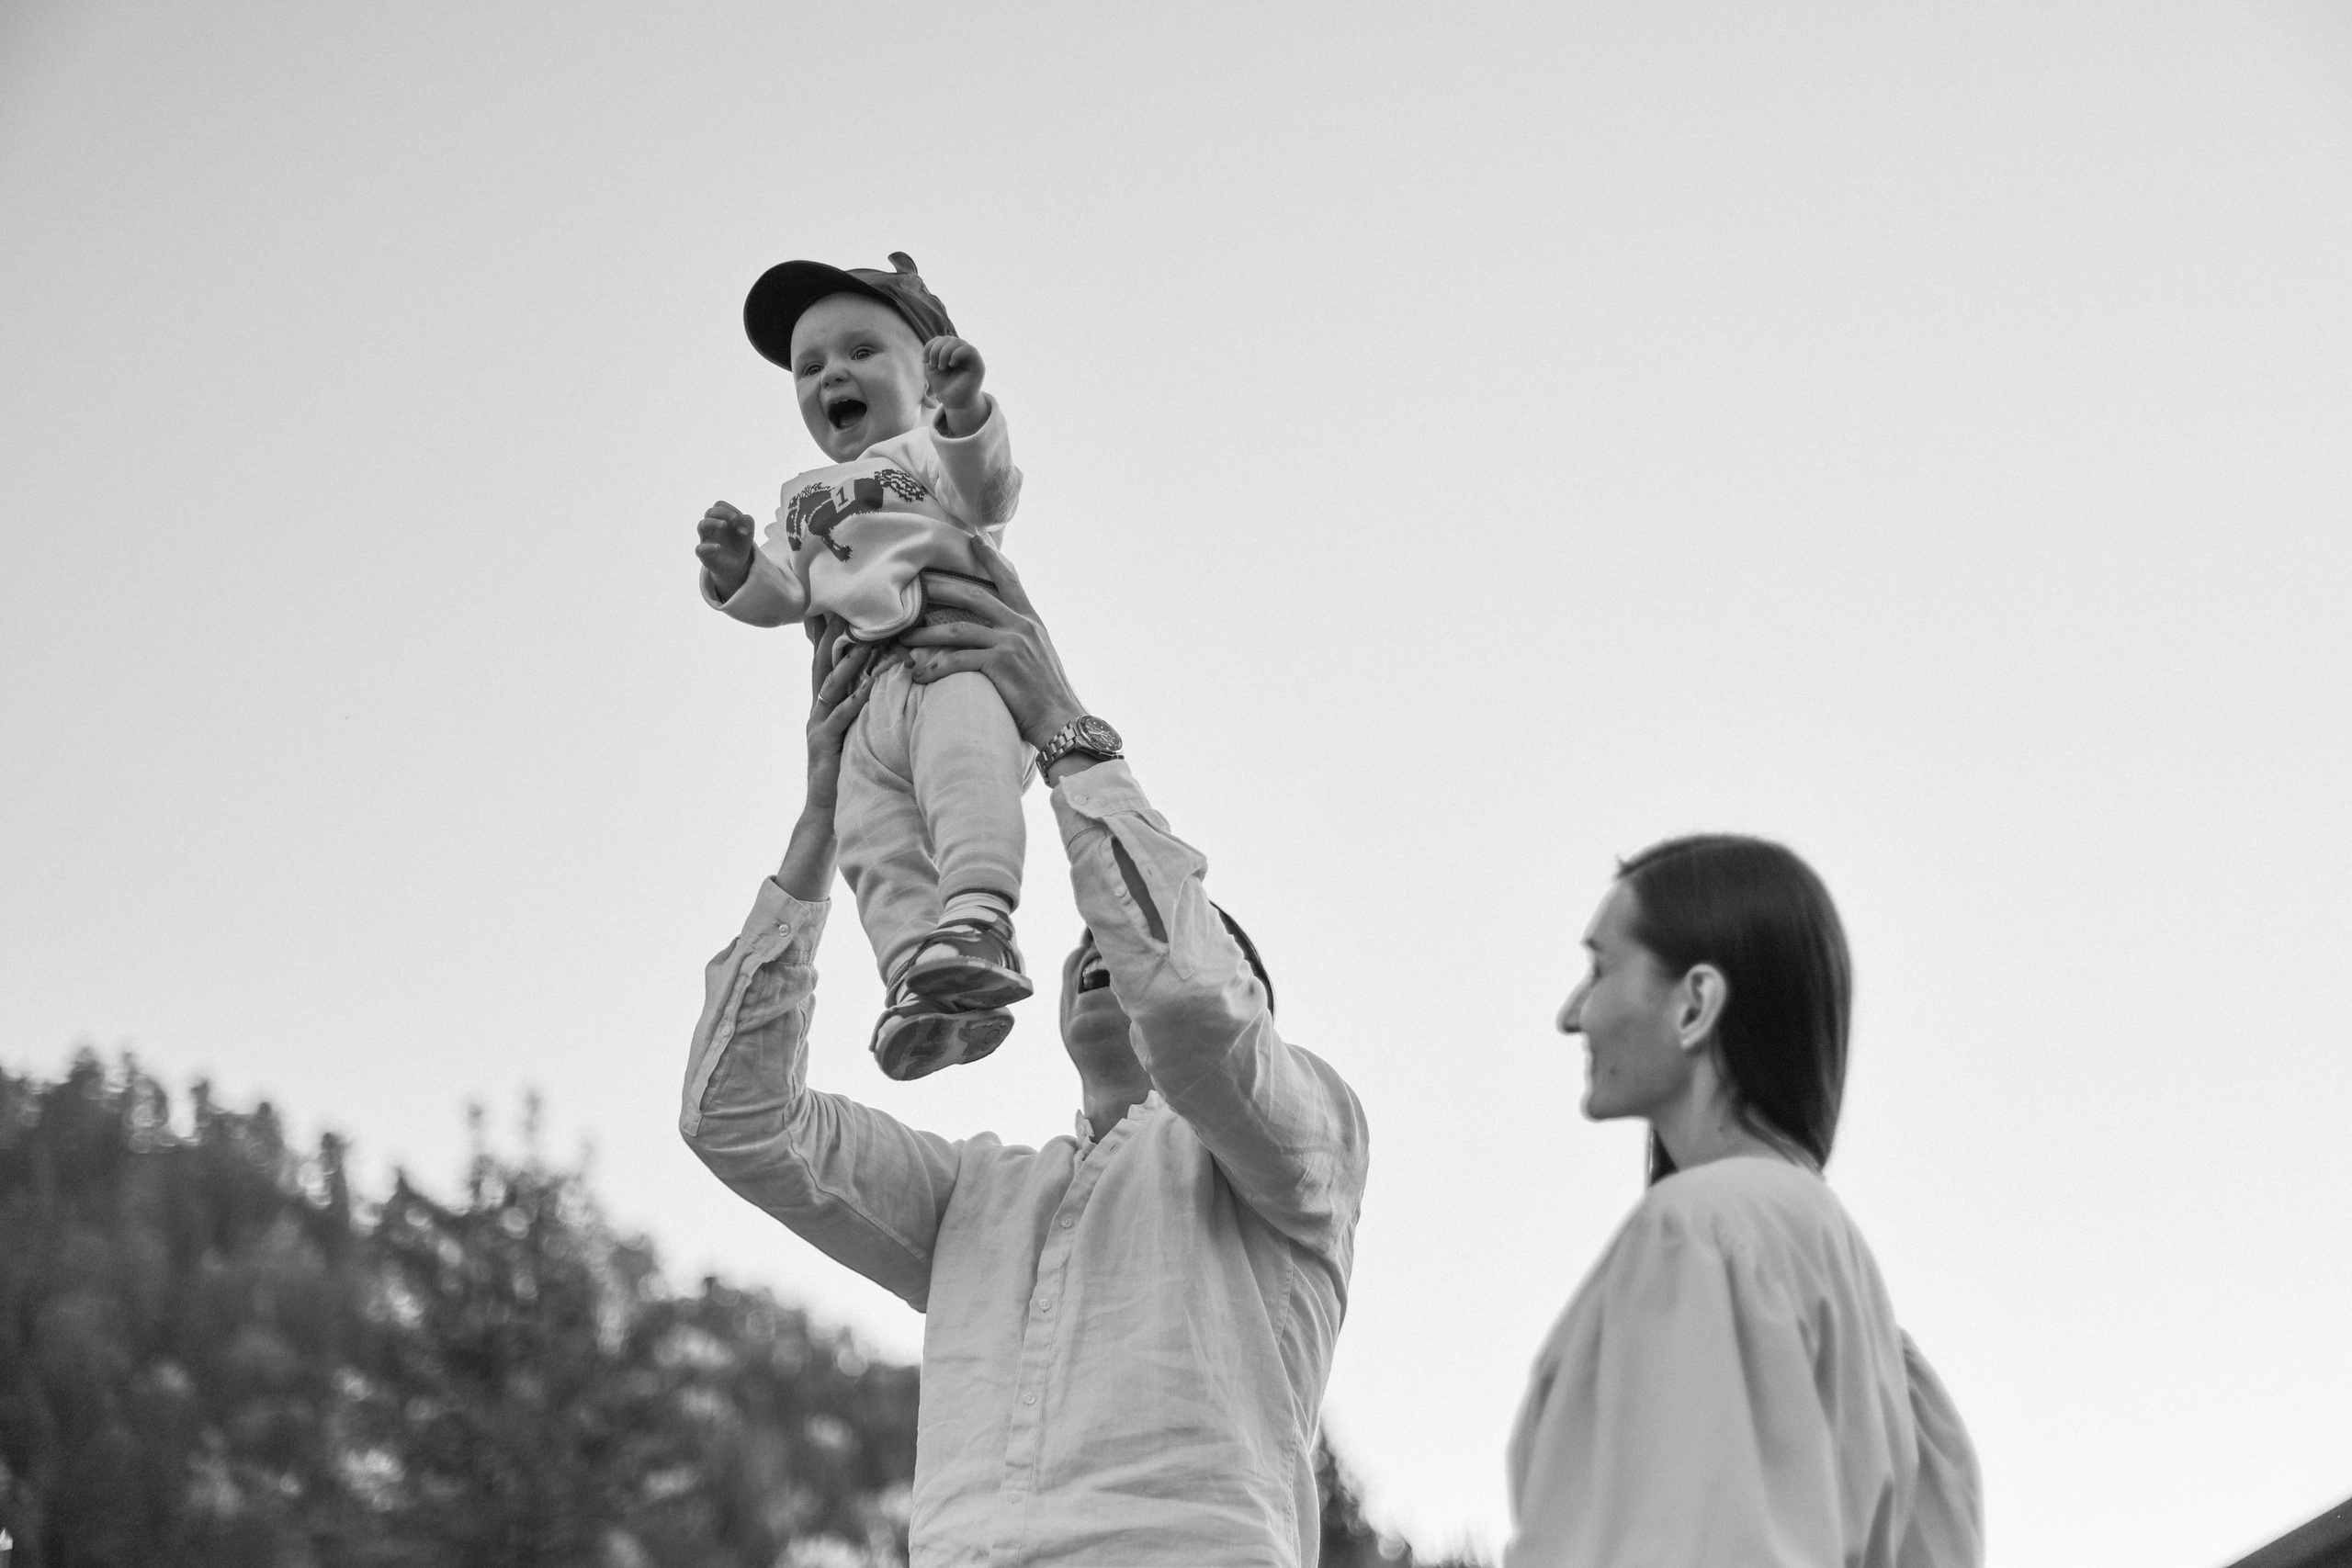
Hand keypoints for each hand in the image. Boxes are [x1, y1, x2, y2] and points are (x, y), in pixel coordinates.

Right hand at [697, 501, 755, 599]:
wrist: (736, 565)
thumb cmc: (739, 544)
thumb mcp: (748, 532)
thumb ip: (748, 523)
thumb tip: (741, 528)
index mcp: (720, 518)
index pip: (719, 505)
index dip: (730, 508)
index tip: (739, 518)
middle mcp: (711, 527)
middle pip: (709, 512)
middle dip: (722, 512)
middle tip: (735, 518)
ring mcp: (706, 540)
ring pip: (701, 525)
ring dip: (713, 522)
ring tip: (724, 524)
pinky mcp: (704, 555)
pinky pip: (699, 549)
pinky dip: (708, 547)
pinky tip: (719, 546)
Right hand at [803, 615, 878, 816]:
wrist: (827, 811)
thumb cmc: (844, 771)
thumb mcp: (851, 732)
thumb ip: (859, 707)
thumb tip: (878, 682)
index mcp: (823, 705)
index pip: (825, 661)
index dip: (828, 633)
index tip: (837, 605)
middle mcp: (816, 710)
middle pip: (823, 665)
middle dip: (832, 636)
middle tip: (845, 608)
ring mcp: (817, 726)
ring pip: (832, 687)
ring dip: (848, 663)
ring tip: (865, 641)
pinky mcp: (824, 745)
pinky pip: (841, 718)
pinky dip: (854, 702)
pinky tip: (867, 689)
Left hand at [899, 535, 1085, 750]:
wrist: (1063, 721)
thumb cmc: (1049, 697)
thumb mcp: (1040, 657)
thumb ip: (1022, 640)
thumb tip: (1003, 636)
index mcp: (1031, 621)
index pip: (1010, 580)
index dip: (991, 558)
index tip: (975, 538)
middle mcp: (1021, 626)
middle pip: (974, 595)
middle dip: (942, 587)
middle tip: (917, 583)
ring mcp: (1011, 644)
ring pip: (958, 629)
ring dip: (927, 634)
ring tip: (905, 637)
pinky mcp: (1000, 665)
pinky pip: (958, 661)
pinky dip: (935, 669)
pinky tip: (919, 676)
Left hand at [924, 336, 986, 427]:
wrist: (956, 404)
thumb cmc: (945, 388)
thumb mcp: (933, 369)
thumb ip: (932, 355)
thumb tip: (932, 345)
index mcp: (951, 353)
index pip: (941, 339)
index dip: (930, 345)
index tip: (924, 360)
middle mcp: (962, 353)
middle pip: (948, 339)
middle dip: (936, 349)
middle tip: (933, 364)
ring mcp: (970, 358)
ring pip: (957, 342)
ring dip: (944, 352)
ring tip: (941, 367)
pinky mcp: (978, 364)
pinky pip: (969, 349)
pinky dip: (956, 354)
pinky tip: (951, 364)